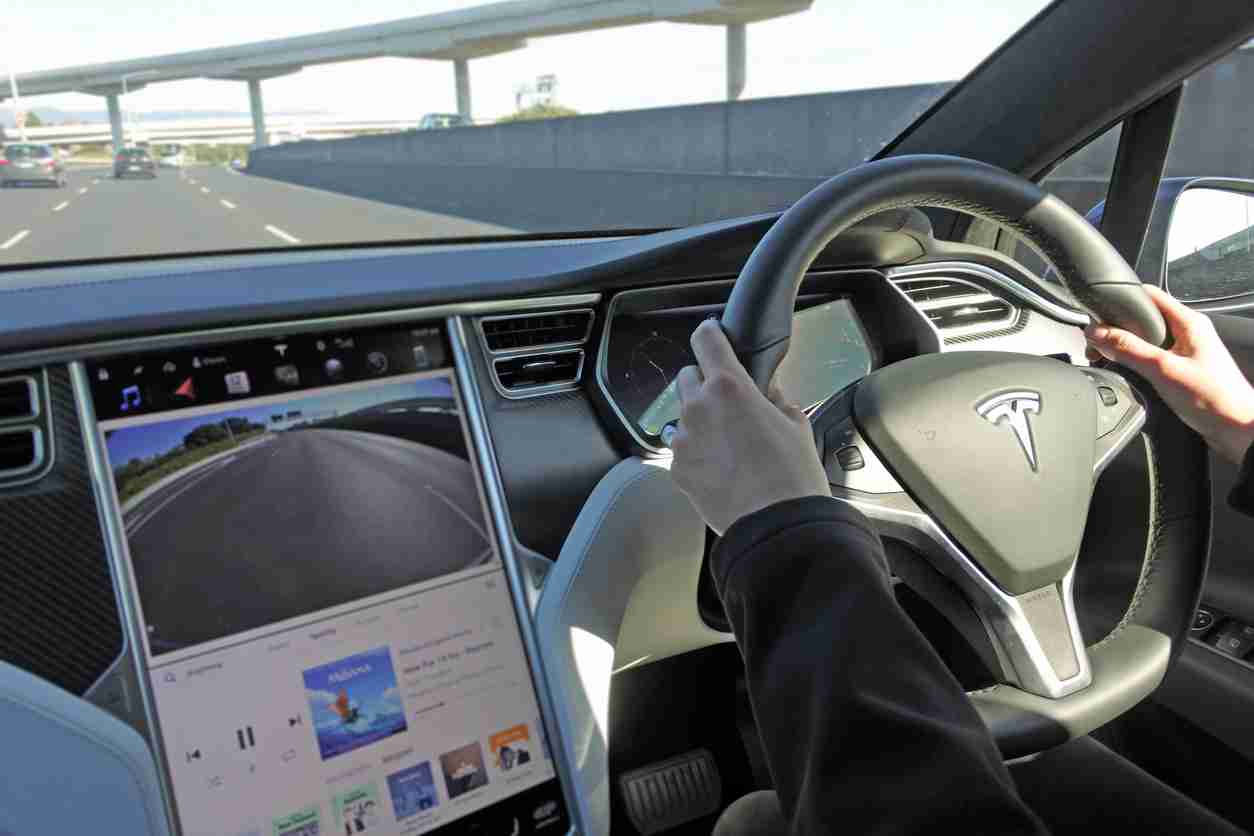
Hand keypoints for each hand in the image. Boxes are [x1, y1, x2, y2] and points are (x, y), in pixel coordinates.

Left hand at [669, 319, 830, 534]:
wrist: (776, 527)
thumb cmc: (792, 475)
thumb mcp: (796, 424)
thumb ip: (775, 398)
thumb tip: (766, 390)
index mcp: (728, 387)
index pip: (705, 340)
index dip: (710, 335)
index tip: (714, 338)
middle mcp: (698, 408)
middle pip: (687, 377)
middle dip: (705, 383)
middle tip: (730, 404)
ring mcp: (683, 440)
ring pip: (683, 416)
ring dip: (700, 420)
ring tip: (728, 444)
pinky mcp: (676, 469)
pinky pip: (682, 449)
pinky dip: (696, 452)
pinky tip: (721, 469)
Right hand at [1085, 285, 1253, 463]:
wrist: (1237, 429)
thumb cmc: (1215, 399)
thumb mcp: (1163, 369)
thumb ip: (1128, 349)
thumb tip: (1097, 333)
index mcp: (1188, 322)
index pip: (1148, 295)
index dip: (1120, 300)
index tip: (1096, 314)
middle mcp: (1187, 333)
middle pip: (1143, 319)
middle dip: (1116, 329)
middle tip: (1097, 345)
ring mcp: (1185, 352)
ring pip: (1145, 340)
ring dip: (1124, 348)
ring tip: (1107, 359)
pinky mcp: (1181, 370)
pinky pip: (1151, 358)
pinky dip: (1134, 363)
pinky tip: (1126, 374)